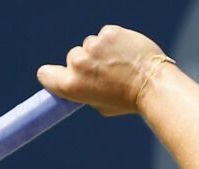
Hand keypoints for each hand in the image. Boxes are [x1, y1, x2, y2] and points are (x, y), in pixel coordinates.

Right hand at [37, 25, 167, 115]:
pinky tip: (126, 52)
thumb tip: (81, 82)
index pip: (45, 74)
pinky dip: (113, 41)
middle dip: (85, 63)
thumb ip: (85, 91)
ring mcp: (93, 46)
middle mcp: (78, 64)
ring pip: (90, 45)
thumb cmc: (127, 100)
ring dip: (101, 51)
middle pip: (72, 57)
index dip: (52, 75)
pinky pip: (105, 34)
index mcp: (71, 86)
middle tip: (104, 73)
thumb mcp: (99, 105)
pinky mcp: (109, 32)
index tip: (60, 76)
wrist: (153, 84)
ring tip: (119, 63)